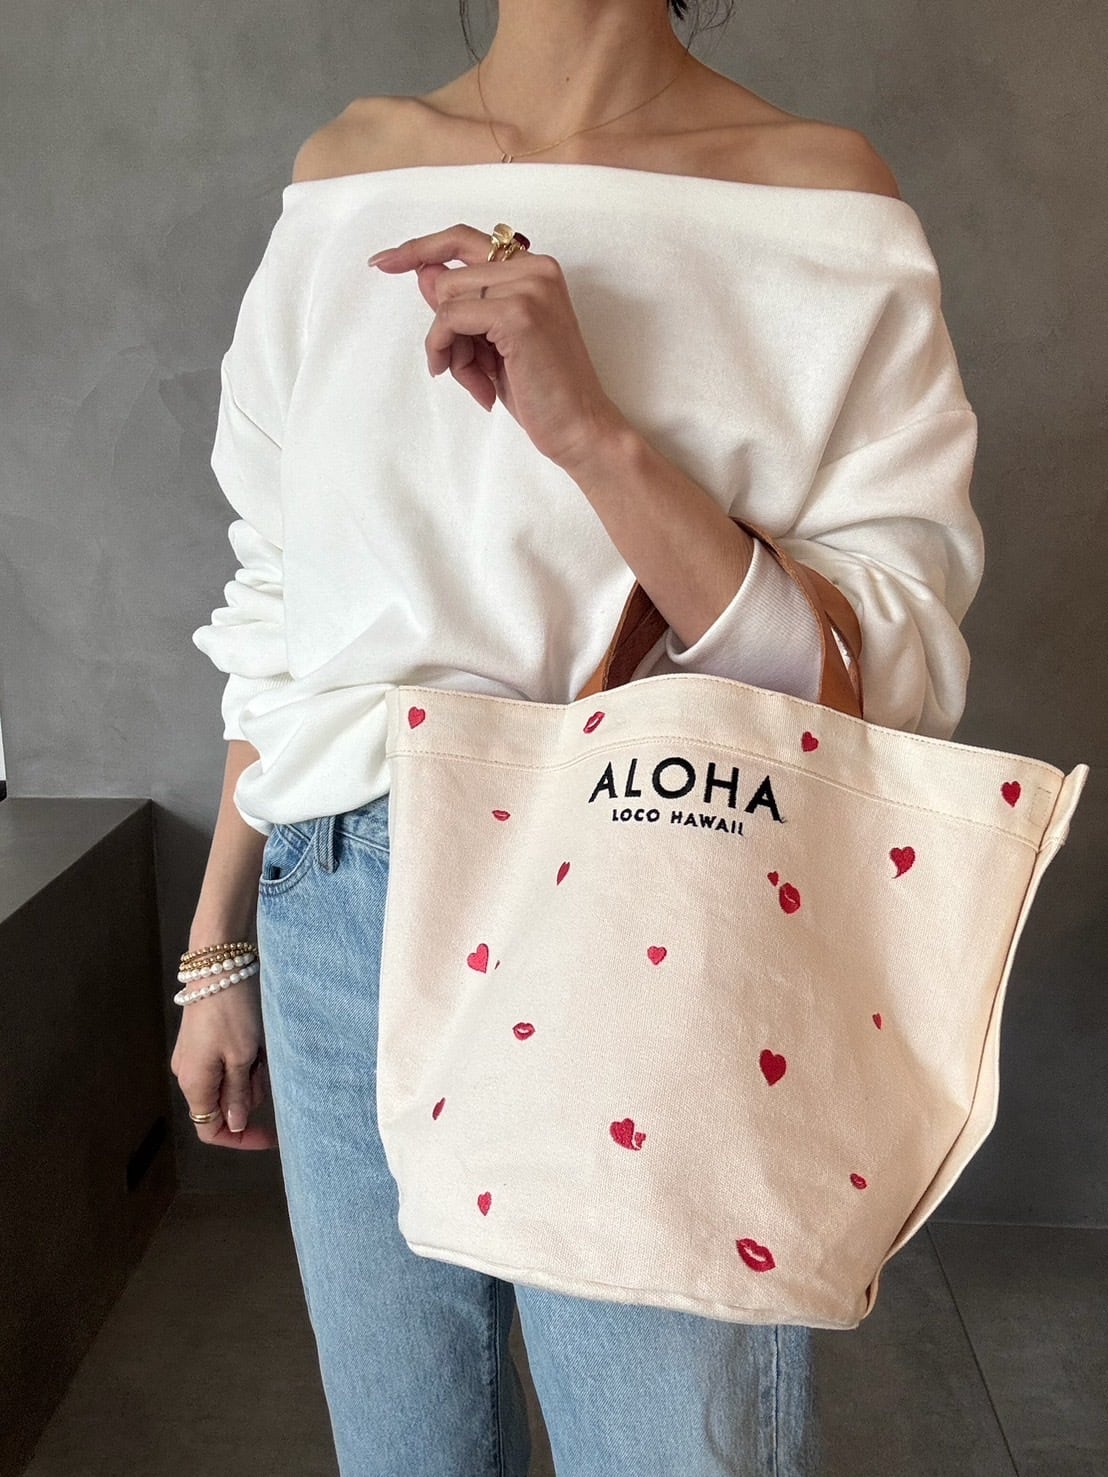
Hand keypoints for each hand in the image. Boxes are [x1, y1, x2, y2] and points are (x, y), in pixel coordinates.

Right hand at [169, 982, 277, 1149]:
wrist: (217, 965)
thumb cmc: (231, 1012)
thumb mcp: (241, 1056)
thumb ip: (237, 1093)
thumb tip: (234, 1125)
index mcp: (194, 1084)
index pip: (211, 1130)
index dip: (240, 1139)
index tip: (271, 1135)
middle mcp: (188, 1074)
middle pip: (223, 1105)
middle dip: (250, 1093)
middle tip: (265, 1065)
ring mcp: (194, 1056)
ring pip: (229, 1082)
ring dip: (250, 1072)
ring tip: (260, 1045)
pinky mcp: (203, 1039)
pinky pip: (227, 1062)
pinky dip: (246, 1057)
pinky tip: (255, 1038)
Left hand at [369, 222, 629, 468]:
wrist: (579, 427)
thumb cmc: (540, 390)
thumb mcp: (492, 342)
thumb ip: (464, 304)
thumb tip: (423, 272)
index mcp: (535, 268)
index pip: (463, 240)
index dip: (420, 248)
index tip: (382, 262)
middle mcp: (535, 268)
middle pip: (448, 276)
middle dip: (445, 326)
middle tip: (465, 367)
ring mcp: (528, 287)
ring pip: (446, 299)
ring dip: (450, 346)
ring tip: (479, 380)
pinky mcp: (517, 313)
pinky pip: (450, 319)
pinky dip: (446, 351)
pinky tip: (475, 385)